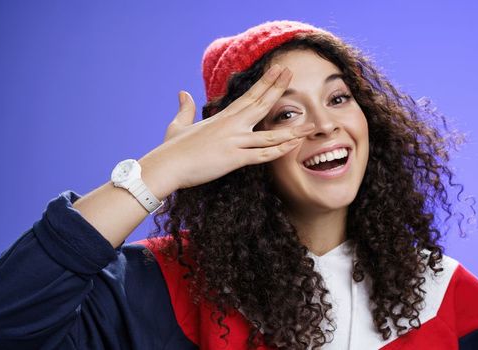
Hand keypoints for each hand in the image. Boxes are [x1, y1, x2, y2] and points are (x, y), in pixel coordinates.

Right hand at [140, 64, 313, 195]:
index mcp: (222, 118)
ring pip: (269, 135)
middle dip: (278, 88)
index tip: (278, 71)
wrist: (166, 166)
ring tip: (311, 123)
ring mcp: (234, 142)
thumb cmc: (171, 149)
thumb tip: (183, 93)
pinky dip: (279, 151)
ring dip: (292, 129)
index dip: (265, 83)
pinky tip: (294, 146)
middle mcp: (231, 126)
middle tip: (292, 73)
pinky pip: (262, 156)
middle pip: (260, 104)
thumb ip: (185, 108)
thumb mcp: (177, 125)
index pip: (249, 96)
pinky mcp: (234, 159)